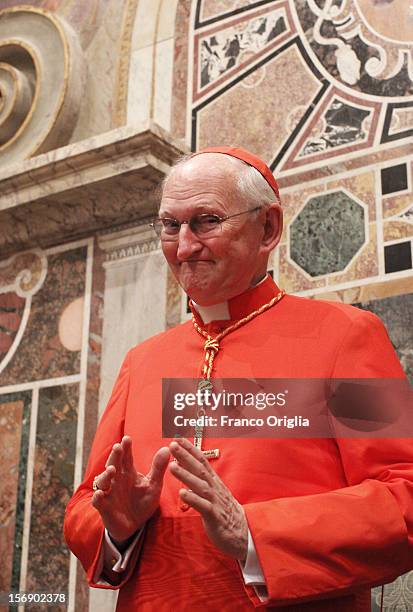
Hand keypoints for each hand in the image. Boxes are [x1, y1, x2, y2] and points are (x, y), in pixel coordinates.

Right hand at [91, 436, 169, 543]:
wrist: (134, 525)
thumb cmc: (143, 502)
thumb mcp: (154, 485)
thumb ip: (158, 468)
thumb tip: (167, 448)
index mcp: (128, 472)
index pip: (126, 457)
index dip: (126, 448)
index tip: (127, 439)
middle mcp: (116, 479)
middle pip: (113, 464)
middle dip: (115, 456)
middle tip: (118, 447)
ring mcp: (109, 492)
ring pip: (103, 480)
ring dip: (106, 475)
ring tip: (111, 469)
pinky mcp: (104, 507)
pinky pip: (98, 501)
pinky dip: (97, 497)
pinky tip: (100, 493)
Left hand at [169, 438, 247, 561]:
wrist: (242, 533)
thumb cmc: (225, 512)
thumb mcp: (215, 492)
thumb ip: (203, 480)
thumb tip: (189, 466)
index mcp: (213, 481)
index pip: (201, 460)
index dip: (190, 449)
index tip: (178, 438)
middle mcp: (214, 488)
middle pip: (199, 468)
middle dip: (185, 456)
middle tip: (172, 444)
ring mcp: (214, 501)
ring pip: (199, 485)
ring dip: (185, 475)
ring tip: (172, 466)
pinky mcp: (214, 516)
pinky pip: (202, 506)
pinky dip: (193, 499)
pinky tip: (182, 493)